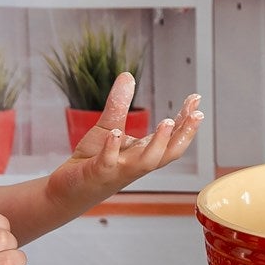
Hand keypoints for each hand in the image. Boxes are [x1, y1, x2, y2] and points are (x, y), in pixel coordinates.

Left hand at [54, 73, 202, 201]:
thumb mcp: (109, 126)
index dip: (186, 121)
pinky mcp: (97, 173)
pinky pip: (107, 162)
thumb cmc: (93, 160)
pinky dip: (113, 149)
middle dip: (184, 134)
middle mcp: (136, 164)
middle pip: (167, 153)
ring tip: (167, 121)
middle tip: (197, 115)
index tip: (196, 100)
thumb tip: (128, 75)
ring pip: (145, 162)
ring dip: (158, 143)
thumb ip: (120, 103)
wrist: (67, 190)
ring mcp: (118, 170)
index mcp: (142, 152)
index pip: (171, 138)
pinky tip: (116, 133)